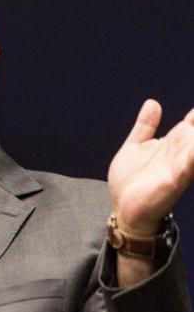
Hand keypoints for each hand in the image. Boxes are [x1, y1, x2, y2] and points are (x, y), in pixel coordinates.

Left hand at [108, 99, 193, 235]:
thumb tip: (153, 102)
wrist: (123, 209)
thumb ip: (145, 126)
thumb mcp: (136, 146)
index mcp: (173, 142)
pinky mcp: (174, 179)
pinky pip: (190, 164)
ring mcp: (180, 165)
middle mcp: (181, 152)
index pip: (193, 121)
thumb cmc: (130, 180)